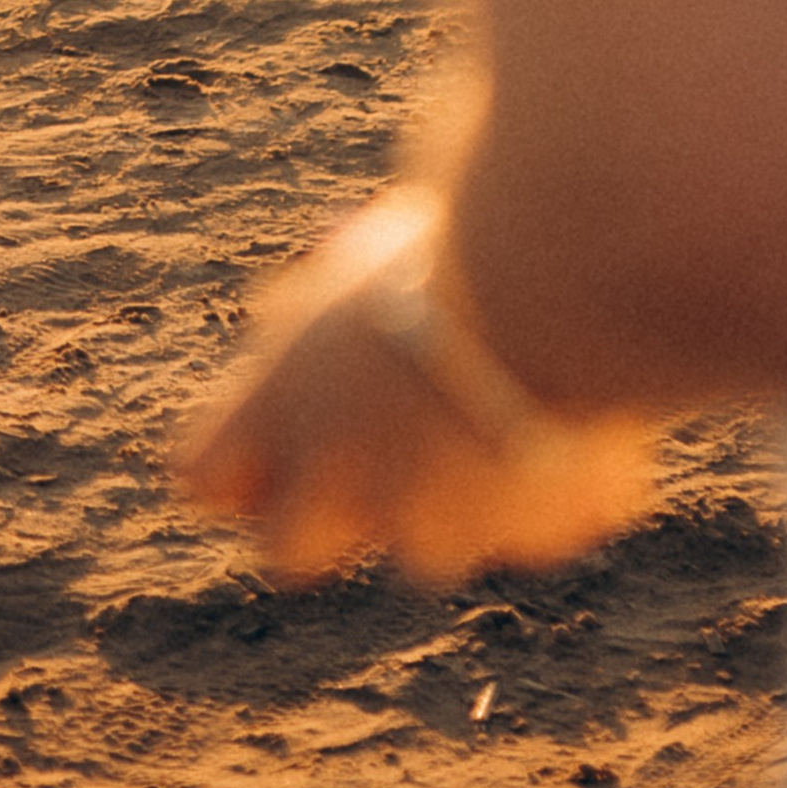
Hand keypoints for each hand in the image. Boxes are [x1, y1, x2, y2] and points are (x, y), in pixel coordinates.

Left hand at [173, 188, 655, 583]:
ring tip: (507, 404)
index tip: (273, 436)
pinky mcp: (530, 536)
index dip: (239, 464)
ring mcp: (436, 528)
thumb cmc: (447, 234)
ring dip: (461, 498)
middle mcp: (339, 485)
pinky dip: (560, 484)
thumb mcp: (362, 262)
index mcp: (276, 405)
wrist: (548, 275)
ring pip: (430, 548)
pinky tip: (585, 414)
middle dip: (329, 520)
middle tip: (380, 457)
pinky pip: (539, 524)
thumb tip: (333, 292)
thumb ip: (333, 319)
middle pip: (288, 553)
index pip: (201, 477)